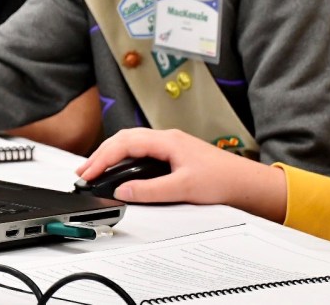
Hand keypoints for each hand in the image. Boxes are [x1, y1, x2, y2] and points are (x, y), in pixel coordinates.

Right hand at [75, 128, 285, 220]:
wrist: (245, 182)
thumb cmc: (222, 179)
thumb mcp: (182, 188)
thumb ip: (150, 191)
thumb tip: (123, 191)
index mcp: (166, 140)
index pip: (125, 143)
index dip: (102, 158)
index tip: (88, 173)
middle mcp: (166, 138)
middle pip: (124, 139)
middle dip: (100, 154)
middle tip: (84, 172)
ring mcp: (169, 145)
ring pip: (131, 143)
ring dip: (111, 155)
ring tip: (95, 170)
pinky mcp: (172, 154)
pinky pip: (140, 150)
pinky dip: (123, 158)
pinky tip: (118, 169)